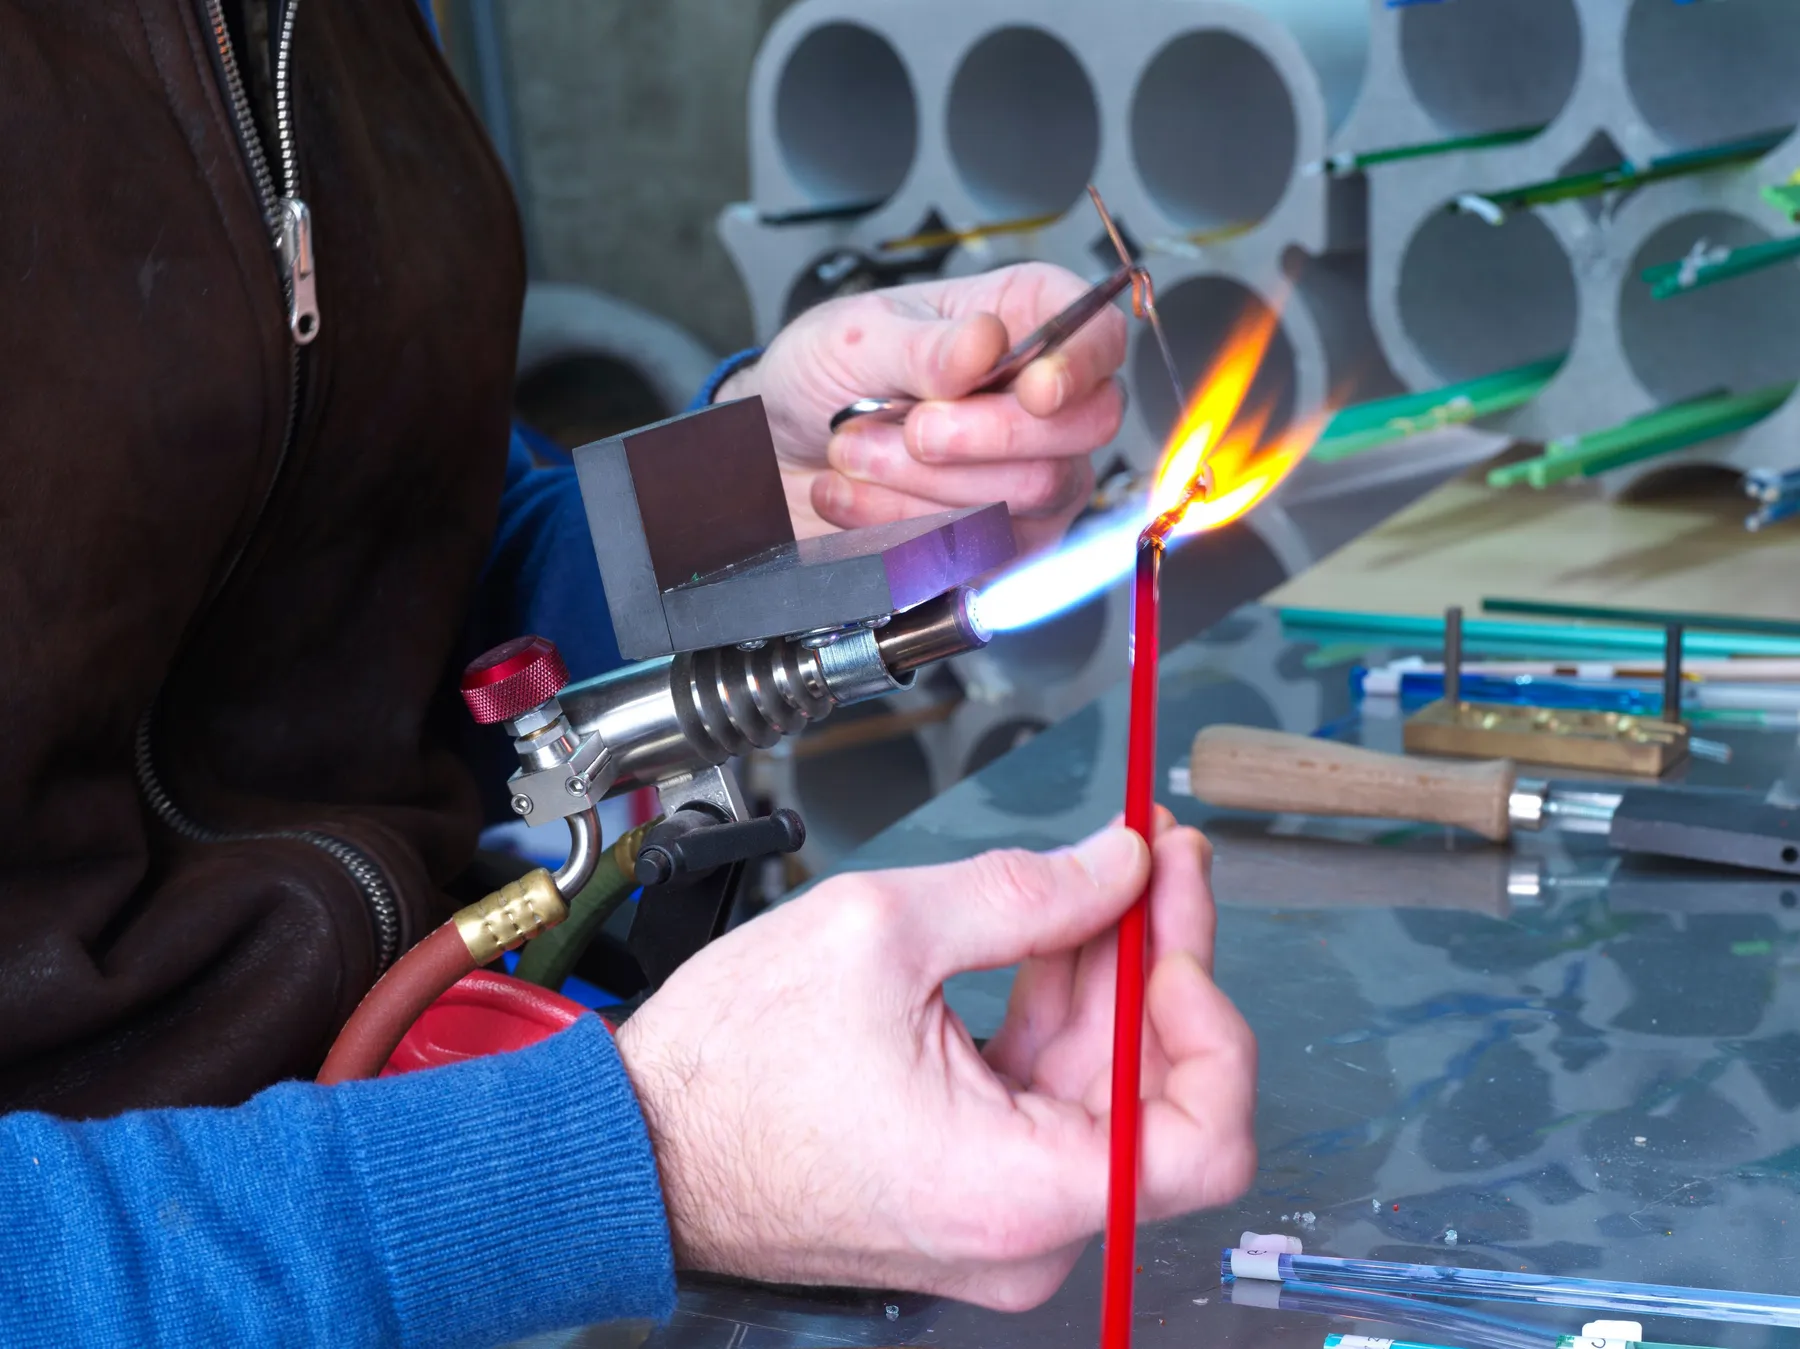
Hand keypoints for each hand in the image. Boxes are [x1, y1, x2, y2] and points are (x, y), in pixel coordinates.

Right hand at [613, 815, 1256, 1309]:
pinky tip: (1056, 927)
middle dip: (1161, 956)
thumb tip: (1120, 866)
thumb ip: (1027, 892)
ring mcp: (998, 1216)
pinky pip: (1043, 1095)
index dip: (1212, 1019)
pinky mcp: (970, 1188)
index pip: (1205, 1139)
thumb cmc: (726, 1069)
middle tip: (1158, 856)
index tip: (1175, 926)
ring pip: (1098, 1084)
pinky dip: (1054, 1010)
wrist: (636, 1143)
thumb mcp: (882, 931)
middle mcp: (1024, 1230)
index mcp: (1019, 1190)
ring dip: (1109, 971)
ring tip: (1110, 869)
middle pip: (1153, 1090)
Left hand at [716, 263, 1126, 556]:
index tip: (1035, 388)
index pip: (1100, 338)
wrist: (772, 457)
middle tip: (912, 427)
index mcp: (1022, 320)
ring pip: (1027, 495)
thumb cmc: (822, 378)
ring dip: (923, 481)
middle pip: (1082, 428)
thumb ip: (923, 345)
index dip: (1081, 366)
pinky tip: (853, 499)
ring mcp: (1031, 480)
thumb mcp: (854, 337)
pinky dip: (903, 527)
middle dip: (987, 436)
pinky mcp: (1000, 546)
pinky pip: (984, 550)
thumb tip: (984, 344)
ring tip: (851, 454)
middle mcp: (1043, 404)